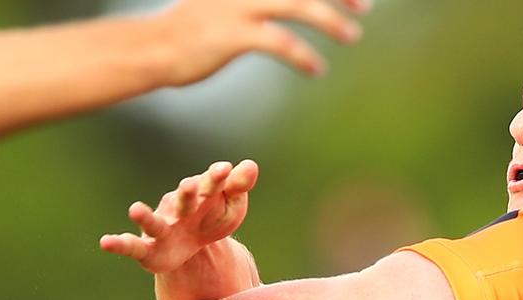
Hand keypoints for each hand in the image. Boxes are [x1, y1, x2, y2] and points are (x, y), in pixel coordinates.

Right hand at [101, 160, 256, 273]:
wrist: (191, 247)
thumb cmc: (211, 218)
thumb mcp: (231, 206)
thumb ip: (238, 186)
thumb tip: (251, 165)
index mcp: (201, 198)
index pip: (210, 186)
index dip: (217, 179)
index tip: (226, 169)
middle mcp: (178, 210)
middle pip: (183, 201)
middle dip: (186, 194)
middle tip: (190, 185)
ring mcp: (162, 228)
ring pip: (153, 222)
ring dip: (144, 216)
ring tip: (134, 209)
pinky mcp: (149, 250)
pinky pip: (131, 246)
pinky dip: (119, 244)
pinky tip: (105, 242)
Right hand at [153, 0, 371, 82]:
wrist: (156, 48)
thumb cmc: (197, 28)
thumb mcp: (229, 2)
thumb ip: (263, 0)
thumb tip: (297, 2)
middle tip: (366, 6)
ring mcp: (237, 5)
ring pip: (297, 4)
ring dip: (330, 20)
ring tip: (353, 36)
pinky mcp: (232, 34)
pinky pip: (279, 42)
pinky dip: (303, 56)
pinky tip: (316, 69)